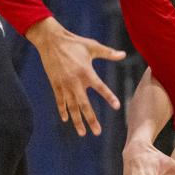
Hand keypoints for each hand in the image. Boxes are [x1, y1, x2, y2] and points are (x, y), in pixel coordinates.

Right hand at [26, 17, 124, 136]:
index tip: (117, 107)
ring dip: (77, 120)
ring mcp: (64, 84)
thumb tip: (124, 54)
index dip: (109, 97)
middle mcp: (75, 81)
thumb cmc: (74, 43)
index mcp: (86, 72)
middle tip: (98, 132)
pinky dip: (63, 110)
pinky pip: (60, 101)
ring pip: (71, 107)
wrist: (51, 41)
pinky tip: (66, 119)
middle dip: (91, 119)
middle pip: (84, 104)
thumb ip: (108, 53)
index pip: (100, 87)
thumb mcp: (92, 46)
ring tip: (83, 133)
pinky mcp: (55, 84)